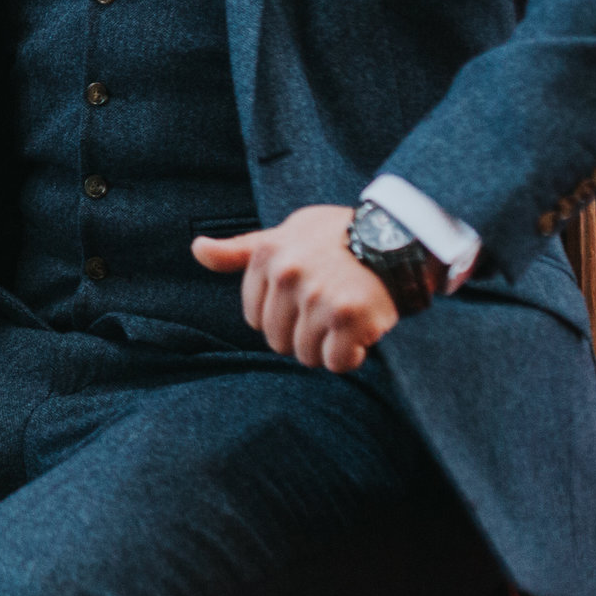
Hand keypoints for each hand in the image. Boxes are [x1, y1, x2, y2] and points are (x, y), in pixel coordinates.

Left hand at [192, 205, 397, 372]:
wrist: (398, 235)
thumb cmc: (337, 236)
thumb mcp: (284, 233)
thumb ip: (241, 250)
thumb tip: (197, 249)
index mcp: (267, 255)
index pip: (255, 318)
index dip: (282, 316)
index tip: (305, 299)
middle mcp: (287, 276)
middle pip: (277, 340)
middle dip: (303, 334)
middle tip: (329, 311)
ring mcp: (317, 297)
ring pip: (306, 355)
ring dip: (327, 347)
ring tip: (346, 318)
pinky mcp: (348, 318)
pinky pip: (336, 362)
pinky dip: (350, 356)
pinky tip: (362, 332)